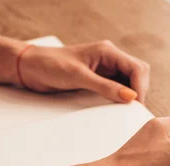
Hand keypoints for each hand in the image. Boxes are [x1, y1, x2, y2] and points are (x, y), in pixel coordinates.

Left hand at [17, 40, 149, 102]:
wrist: (29, 67)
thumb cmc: (50, 66)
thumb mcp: (79, 78)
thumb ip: (105, 87)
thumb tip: (130, 97)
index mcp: (107, 51)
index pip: (137, 68)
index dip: (140, 88)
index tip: (135, 105)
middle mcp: (109, 58)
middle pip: (138, 73)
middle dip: (139, 91)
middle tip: (133, 110)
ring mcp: (104, 68)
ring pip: (130, 81)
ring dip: (131, 94)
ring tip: (126, 110)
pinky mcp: (98, 78)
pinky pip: (118, 87)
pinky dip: (121, 97)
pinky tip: (116, 107)